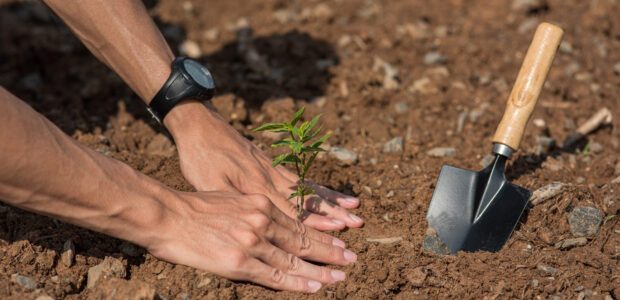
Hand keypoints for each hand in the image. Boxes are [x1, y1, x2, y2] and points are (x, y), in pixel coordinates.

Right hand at [148, 190, 356, 291]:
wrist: (167, 215)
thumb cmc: (195, 207)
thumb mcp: (232, 198)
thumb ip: (255, 211)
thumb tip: (271, 225)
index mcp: (261, 204)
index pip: (299, 224)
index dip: (322, 234)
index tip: (340, 241)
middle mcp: (262, 221)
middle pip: (303, 240)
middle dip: (331, 251)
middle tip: (352, 259)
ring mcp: (252, 242)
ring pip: (294, 259)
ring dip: (320, 270)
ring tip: (341, 276)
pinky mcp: (239, 262)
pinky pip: (275, 275)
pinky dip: (297, 282)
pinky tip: (314, 286)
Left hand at [164, 101, 363, 230]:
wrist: (200, 126)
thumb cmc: (201, 158)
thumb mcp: (209, 184)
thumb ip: (235, 202)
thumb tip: (258, 222)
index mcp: (257, 186)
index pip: (292, 209)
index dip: (315, 222)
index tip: (339, 230)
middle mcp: (272, 177)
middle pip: (307, 198)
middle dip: (333, 213)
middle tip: (358, 223)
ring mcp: (274, 169)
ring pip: (308, 187)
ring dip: (332, 199)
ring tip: (356, 206)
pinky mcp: (272, 163)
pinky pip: (301, 178)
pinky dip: (319, 187)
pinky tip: (331, 192)